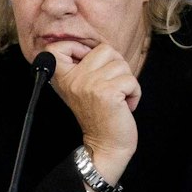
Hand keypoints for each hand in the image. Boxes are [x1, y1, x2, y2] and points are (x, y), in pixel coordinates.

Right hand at [49, 42, 141, 181]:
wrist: (105, 145)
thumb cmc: (100, 113)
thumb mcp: (84, 87)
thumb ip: (85, 66)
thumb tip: (96, 45)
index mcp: (64, 78)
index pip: (56, 48)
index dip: (76, 46)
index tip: (85, 61)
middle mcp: (74, 79)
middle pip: (105, 49)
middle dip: (116, 66)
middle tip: (109, 87)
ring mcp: (90, 85)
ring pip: (122, 63)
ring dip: (126, 81)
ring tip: (116, 98)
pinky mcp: (108, 92)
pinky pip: (132, 80)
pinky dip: (135, 93)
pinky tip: (124, 105)